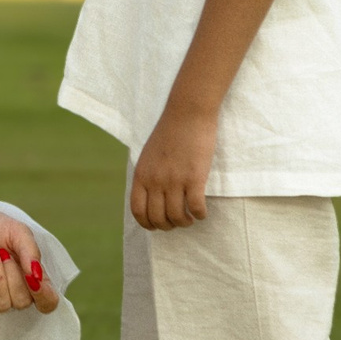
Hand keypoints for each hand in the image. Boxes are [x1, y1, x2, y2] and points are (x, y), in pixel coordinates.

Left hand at [0, 205, 57, 317]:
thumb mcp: (18, 231)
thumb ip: (31, 251)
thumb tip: (37, 277)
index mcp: (32, 277)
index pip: (48, 302)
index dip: (44, 296)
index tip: (33, 277)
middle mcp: (15, 290)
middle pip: (24, 302)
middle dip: (14, 275)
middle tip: (3, 251)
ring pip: (4, 304)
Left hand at [130, 109, 215, 230]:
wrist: (187, 113)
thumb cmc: (170, 132)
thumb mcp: (148, 155)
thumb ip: (147, 175)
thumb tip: (150, 197)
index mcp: (141, 175)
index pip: (138, 211)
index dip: (147, 224)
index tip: (157, 226)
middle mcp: (155, 181)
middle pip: (158, 217)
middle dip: (168, 226)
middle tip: (178, 222)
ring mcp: (174, 180)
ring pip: (177, 216)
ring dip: (185, 222)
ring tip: (190, 218)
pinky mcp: (194, 177)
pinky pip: (196, 207)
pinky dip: (200, 214)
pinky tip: (202, 212)